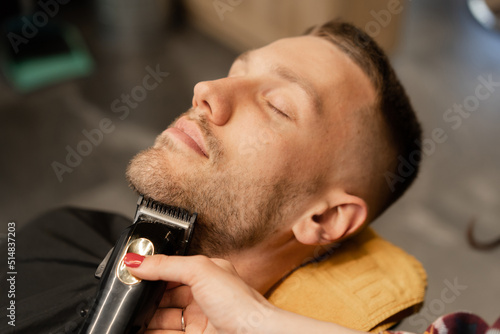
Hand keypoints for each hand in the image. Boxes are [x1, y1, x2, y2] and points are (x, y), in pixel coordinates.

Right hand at [126, 255, 274, 333]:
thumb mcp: (200, 271)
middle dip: (145, 297)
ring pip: (162, 319)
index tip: (131, 273)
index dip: (152, 272)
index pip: (172, 270)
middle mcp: (203, 297)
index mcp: (207, 275)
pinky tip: (138, 330)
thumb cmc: (240, 304)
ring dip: (144, 318)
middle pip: (164, 296)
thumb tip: (136, 260)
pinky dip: (149, 332)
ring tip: (128, 316)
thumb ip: (166, 265)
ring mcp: (198, 321)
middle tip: (127, 296)